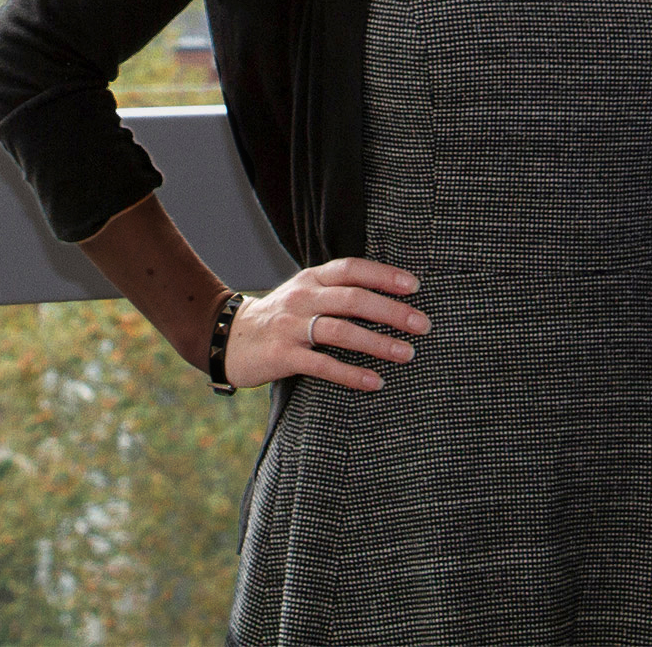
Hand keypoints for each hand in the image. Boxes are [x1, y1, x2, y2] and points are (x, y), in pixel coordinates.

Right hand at [220, 257, 429, 392]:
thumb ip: (336, 291)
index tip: (414, 287)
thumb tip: (387, 296)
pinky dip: (351, 374)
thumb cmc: (280, 317)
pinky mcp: (283, 356)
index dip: (384, 275)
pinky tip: (374, 382)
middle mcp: (303, 298)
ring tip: (407, 353)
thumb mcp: (304, 295)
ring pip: (341, 331)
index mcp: (311, 279)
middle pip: (353, 299)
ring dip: (378, 342)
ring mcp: (291, 326)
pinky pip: (322, 365)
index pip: (352, 269)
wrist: (228, 338)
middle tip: (422, 325)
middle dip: (392, 311)